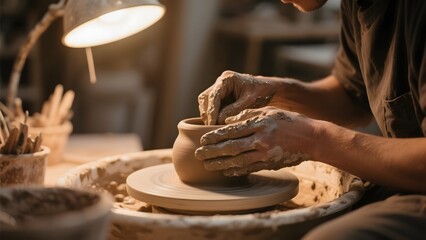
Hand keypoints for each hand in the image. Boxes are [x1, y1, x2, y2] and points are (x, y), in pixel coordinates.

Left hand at [195, 106, 313, 175]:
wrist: (312, 138)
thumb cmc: (290, 121)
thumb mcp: (269, 112)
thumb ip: (248, 115)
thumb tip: (227, 120)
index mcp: (259, 124)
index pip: (232, 130)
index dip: (215, 135)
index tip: (202, 139)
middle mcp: (261, 139)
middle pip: (231, 147)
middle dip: (212, 151)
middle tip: (198, 154)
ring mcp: (265, 154)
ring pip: (238, 160)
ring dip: (220, 164)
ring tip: (207, 165)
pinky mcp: (270, 164)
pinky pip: (249, 168)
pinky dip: (236, 170)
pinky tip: (225, 171)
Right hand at [198, 70, 283, 124]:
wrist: (268, 90)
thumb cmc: (261, 93)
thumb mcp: (250, 101)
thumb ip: (234, 110)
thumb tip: (219, 119)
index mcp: (227, 79)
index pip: (213, 95)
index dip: (211, 110)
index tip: (212, 123)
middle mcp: (220, 82)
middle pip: (205, 98)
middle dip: (207, 113)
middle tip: (209, 127)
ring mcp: (219, 89)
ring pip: (205, 102)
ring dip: (207, 115)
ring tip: (212, 127)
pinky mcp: (220, 97)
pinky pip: (211, 106)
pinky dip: (212, 115)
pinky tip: (216, 125)